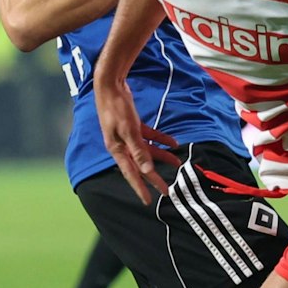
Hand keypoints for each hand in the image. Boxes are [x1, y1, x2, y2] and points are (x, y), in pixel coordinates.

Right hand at [97, 78, 180, 204]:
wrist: (110, 86)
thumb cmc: (116, 108)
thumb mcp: (129, 130)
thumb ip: (138, 150)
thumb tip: (147, 170)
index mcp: (117, 149)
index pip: (131, 173)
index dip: (140, 188)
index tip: (149, 201)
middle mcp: (122, 145)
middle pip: (141, 165)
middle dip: (154, 177)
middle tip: (166, 190)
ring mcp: (127, 135)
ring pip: (147, 151)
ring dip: (162, 156)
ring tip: (177, 162)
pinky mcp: (133, 126)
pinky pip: (149, 137)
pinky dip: (160, 140)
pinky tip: (173, 143)